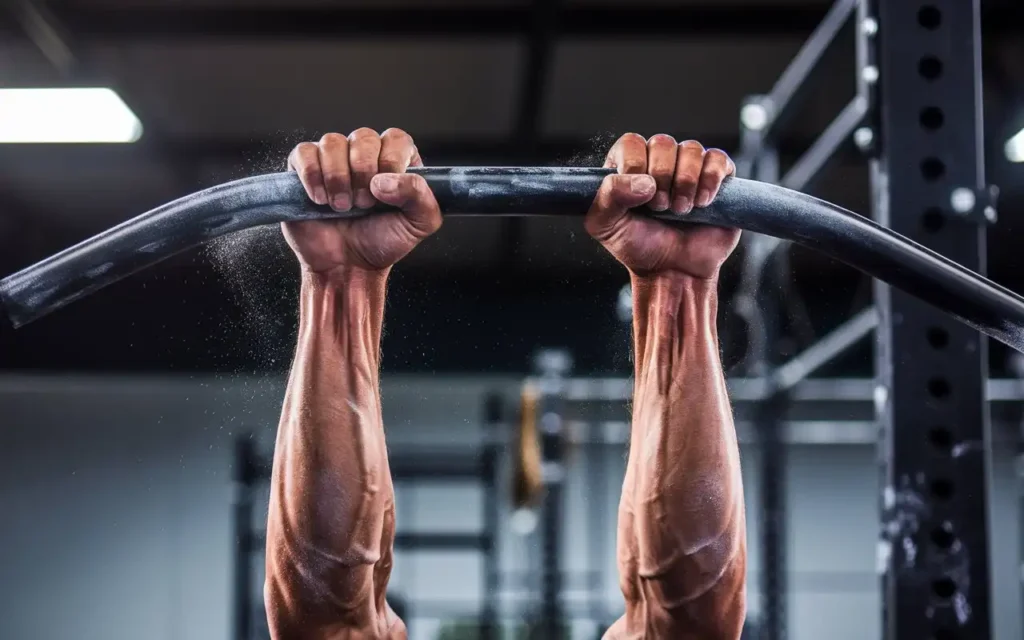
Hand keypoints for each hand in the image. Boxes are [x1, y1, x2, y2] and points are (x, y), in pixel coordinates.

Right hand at [283, 128, 441, 272]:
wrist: (347, 266)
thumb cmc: (382, 242)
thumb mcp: (420, 224)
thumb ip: (420, 195)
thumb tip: (384, 179)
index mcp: (396, 161)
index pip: (396, 138)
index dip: (390, 161)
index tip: (384, 192)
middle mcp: (365, 154)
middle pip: (363, 137)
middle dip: (363, 172)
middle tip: (363, 204)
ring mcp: (333, 159)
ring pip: (332, 142)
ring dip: (337, 177)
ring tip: (342, 206)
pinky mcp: (304, 168)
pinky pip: (304, 153)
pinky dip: (312, 176)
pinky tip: (320, 200)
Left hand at [584, 133, 738, 279]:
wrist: (674, 271)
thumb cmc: (639, 247)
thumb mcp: (606, 226)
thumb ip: (609, 197)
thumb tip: (644, 181)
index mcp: (628, 167)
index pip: (632, 143)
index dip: (636, 166)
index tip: (640, 198)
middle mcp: (658, 162)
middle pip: (663, 143)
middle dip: (662, 177)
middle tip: (661, 208)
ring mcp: (688, 167)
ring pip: (691, 149)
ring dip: (686, 182)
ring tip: (681, 210)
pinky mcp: (716, 177)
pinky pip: (717, 159)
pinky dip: (710, 180)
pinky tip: (702, 203)